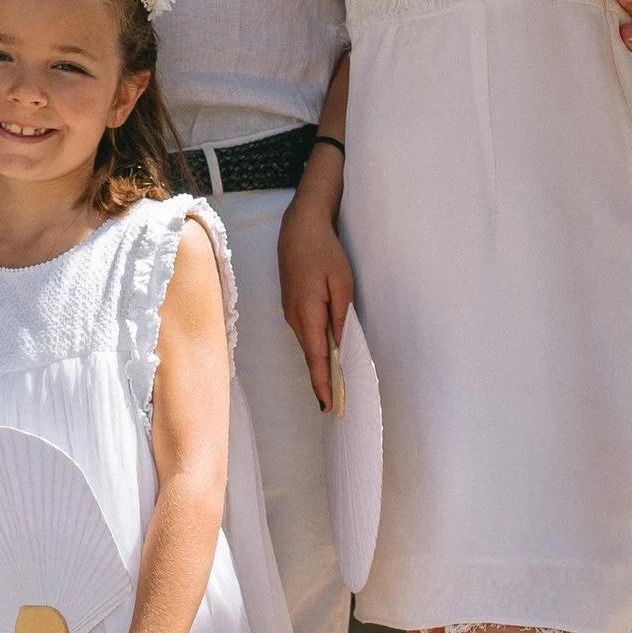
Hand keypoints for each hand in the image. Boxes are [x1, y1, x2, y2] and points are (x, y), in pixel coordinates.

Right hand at [279, 191, 355, 411]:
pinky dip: (315, 347)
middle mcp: (294, 317)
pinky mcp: (291, 305)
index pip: (315, 356)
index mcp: (307, 313)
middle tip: (335, 403)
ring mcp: (290, 312)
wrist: (299, 227)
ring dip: (319, 364)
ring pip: (307, 343)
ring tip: (333, 385)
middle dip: (322, 379)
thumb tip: (340, 344)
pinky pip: (305, 332)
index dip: (322, 382)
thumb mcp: (341, 282)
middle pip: (310, 354)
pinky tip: (326, 355)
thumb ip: (341, 316)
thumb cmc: (324, 251)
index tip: (327, 404)